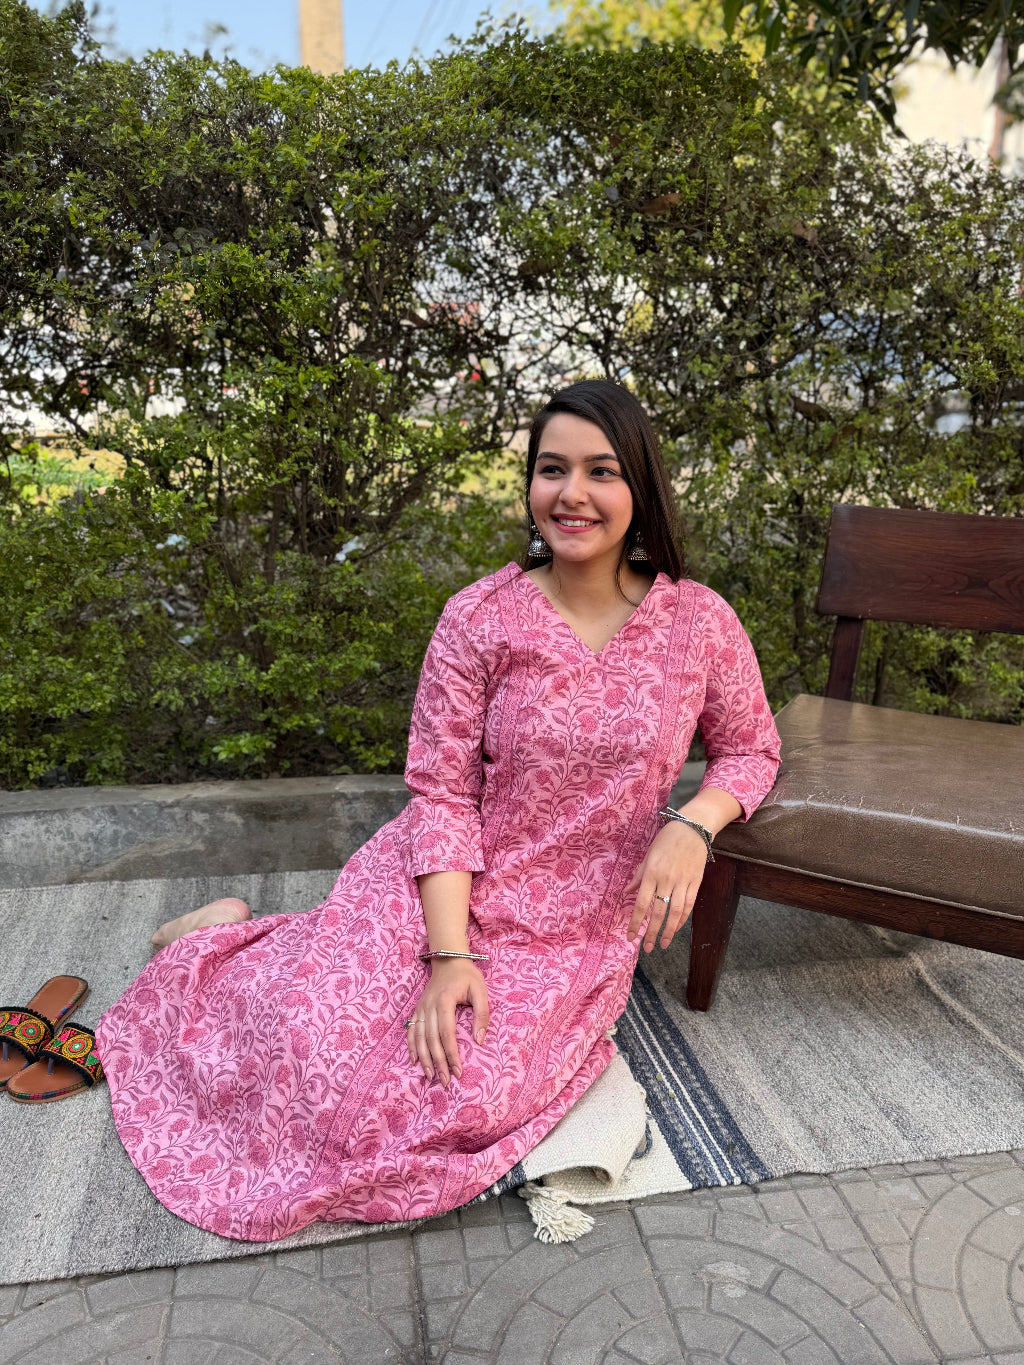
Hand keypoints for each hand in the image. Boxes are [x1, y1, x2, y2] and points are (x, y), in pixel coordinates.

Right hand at [406, 958, 488, 1084]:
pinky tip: (415, 1060)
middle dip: (438, 1063)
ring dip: (424, 1059)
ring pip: (418, 1037)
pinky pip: (411, 1030)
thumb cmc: (467, 976)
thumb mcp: (481, 991)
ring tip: (430, 1076)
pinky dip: (411, 1046)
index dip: (452, 1054)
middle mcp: (429, 1006)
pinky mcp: (417, 1009)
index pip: (446, 1033)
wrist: (449, 960)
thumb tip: (479, 1041)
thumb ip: (482, 1015)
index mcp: (444, 1001)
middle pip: (431, 1039)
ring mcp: (421, 1007)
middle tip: (446, 1081)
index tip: (459, 1071)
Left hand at [625, 821, 708, 952]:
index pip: (641, 904)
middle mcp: (666, 880)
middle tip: (647, 948)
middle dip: (651, 932)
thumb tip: (626, 894)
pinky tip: (676, 929)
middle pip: (658, 912)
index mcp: (651, 873)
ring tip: (662, 944)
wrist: (693, 828)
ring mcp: (682, 882)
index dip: (635, 922)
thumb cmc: (666, 840)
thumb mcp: (648, 855)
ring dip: (668, 931)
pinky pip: (688, 905)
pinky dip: (682, 919)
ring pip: (675, 912)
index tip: (630, 937)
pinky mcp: (695, 882)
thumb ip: (638, 876)